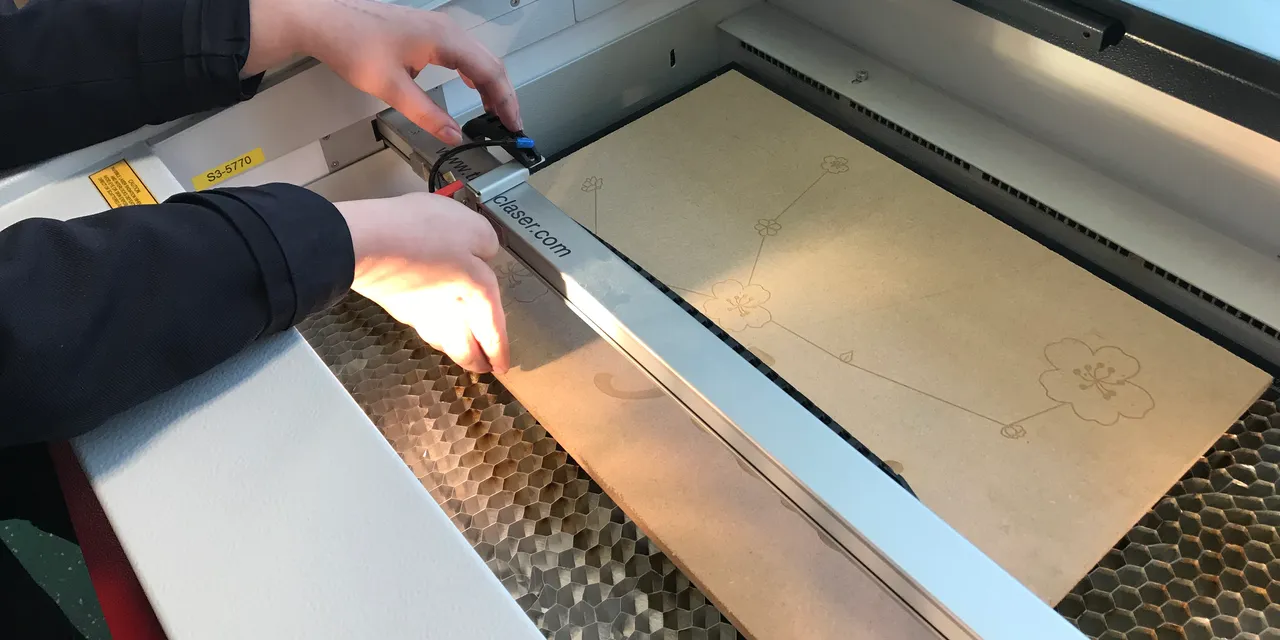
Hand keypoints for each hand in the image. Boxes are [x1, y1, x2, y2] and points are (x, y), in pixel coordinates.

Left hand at [245, 0, 520, 144]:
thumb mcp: (391, 88)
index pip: (489, 73)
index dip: (505, 102)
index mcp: (445, 40)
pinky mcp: (425, 30)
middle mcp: (447, 29)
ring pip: (478, 57)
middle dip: (503, 96)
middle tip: (510, 125)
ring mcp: (437, 27)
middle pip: (490, 64)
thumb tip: (453, 135)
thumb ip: (426, 114)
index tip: (513, 126)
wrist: (323, 19)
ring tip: (495, 112)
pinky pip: (462, 52)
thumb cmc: (353, 44)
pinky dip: (473, 73)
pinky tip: (470, 86)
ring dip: (490, 84)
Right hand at [336, 193, 508, 373]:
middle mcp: (448, 313)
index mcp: (476, 294)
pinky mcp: (394, 303)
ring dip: (453, 349)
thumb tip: (484, 253)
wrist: (365, 241)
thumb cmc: (420, 234)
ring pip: (441, 342)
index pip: (494, 330)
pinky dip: (430, 329)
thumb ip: (487, 244)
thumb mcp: (473, 227)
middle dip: (476, 361)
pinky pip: (420, 324)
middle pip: (464, 349)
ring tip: (459, 349)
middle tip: (483, 367)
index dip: (500, 350)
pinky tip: (429, 320)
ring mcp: (418, 313)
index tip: (503, 364)